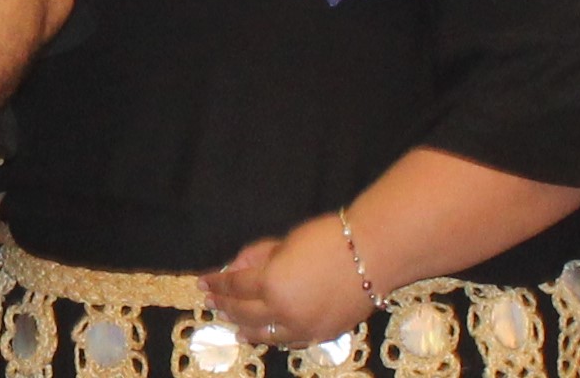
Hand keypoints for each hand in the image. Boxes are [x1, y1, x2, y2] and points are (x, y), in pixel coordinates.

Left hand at [201, 218, 374, 348]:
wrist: (375, 253)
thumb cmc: (329, 238)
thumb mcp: (286, 241)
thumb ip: (258, 256)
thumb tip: (235, 267)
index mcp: (270, 284)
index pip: (235, 286)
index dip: (217, 283)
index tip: (204, 281)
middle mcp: (283, 311)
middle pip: (245, 313)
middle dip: (226, 307)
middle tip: (214, 303)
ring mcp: (304, 327)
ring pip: (266, 334)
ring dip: (246, 328)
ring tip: (234, 324)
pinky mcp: (323, 335)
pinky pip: (291, 341)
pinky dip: (275, 337)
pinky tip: (268, 334)